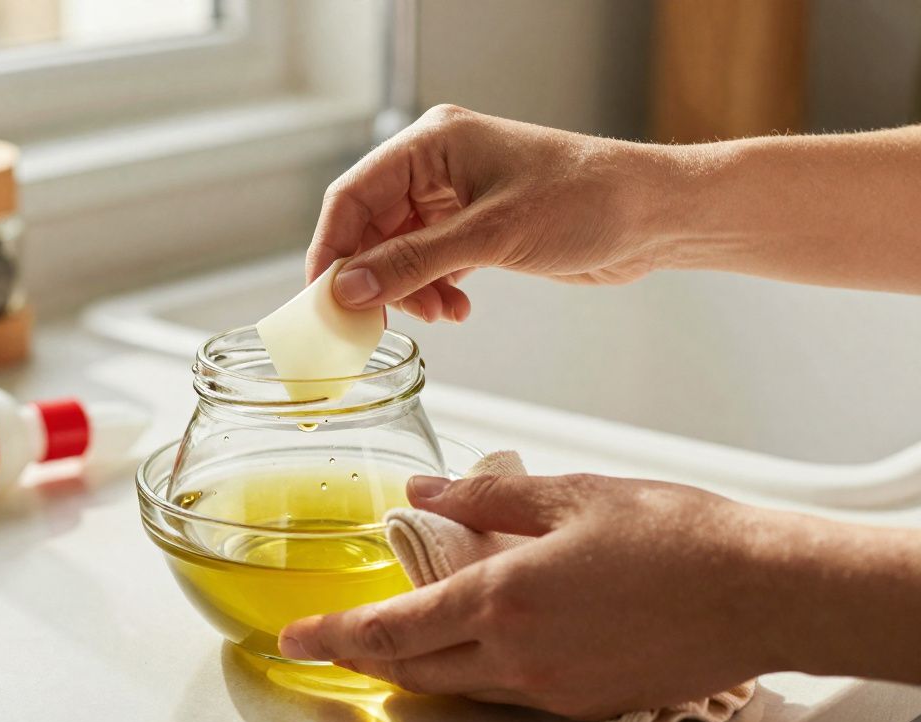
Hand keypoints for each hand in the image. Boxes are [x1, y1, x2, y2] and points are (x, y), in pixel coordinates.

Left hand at [278, 473, 824, 719]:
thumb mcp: (569, 494)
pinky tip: (483, 634)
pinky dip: (476, 665)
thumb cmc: (676, 536)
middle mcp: (519, 656)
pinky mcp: (586, 702)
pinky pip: (508, 689)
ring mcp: (553, 688)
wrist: (762, 591)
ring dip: (420, 661)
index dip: (335, 636)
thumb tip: (427, 489)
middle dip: (365, 656)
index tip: (296, 638)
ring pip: (459, 683)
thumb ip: (484, 493)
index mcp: (504, 598)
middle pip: (414, 668)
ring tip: (401, 629)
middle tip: (331, 640)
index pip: (393, 629)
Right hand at [307, 105, 665, 321]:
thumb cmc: (586, 200)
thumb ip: (413, 263)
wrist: (654, 216)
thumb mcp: (491, 235)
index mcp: (432, 143)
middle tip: (375, 321)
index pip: (352, 196)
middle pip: (372, 227)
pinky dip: (435, 290)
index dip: (332, 249)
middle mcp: (438, 166)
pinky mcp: (479, 228)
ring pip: (401, 251)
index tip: (324, 299)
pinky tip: (457, 308)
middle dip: (375, 277)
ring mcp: (458, 198)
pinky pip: (432, 263)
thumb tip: (349, 288)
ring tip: (437, 314)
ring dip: (410, 289)